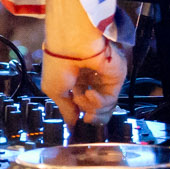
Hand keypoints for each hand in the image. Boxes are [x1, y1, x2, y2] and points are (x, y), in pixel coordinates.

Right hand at [39, 0, 128, 124]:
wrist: (70, 44)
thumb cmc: (58, 62)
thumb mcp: (54, 91)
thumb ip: (66, 109)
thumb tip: (71, 124)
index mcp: (76, 79)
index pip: (84, 102)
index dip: (81, 113)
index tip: (79, 121)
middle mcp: (92, 79)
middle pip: (97, 108)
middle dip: (90, 115)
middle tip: (85, 118)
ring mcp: (105, 78)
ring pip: (104, 107)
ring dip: (90, 107)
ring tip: (82, 96)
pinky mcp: (115, 78)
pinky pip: (110, 99)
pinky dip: (98, 101)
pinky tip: (89, 93)